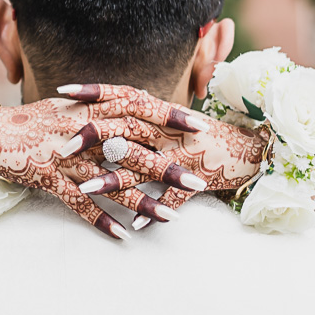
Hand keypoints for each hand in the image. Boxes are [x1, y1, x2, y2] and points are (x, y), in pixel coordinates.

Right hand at [0, 89, 203, 239]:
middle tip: (198, 180)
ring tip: (170, 218)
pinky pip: (78, 202)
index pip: (138, 108)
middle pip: (133, 147)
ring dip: (142, 200)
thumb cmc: (29, 122)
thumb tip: (133, 109)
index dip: (170, 118)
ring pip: (112, 180)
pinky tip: (121, 237)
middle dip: (167, 165)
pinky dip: (99, 219)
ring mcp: (66, 155)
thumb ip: (98, 110)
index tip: (200, 126)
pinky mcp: (48, 177)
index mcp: (89, 109)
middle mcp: (82, 130)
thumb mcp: (66, 108)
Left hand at [58, 84, 267, 230]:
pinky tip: (135, 225)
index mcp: (161, 113)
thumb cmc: (204, 138)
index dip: (94, 91)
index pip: (123, 94)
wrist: (251, 151)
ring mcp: (184, 156)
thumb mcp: (172, 124)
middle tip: (63, 147)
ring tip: (85, 190)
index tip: (63, 89)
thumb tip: (103, 119)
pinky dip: (155, 210)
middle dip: (93, 137)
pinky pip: (174, 198)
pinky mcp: (199, 181)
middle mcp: (169, 131)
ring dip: (114, 180)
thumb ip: (141, 121)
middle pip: (127, 129)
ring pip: (144, 167)